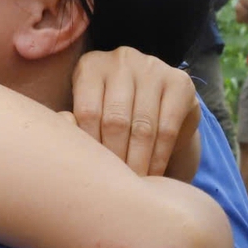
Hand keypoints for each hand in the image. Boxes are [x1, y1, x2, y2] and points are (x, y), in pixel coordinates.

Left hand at [71, 46, 200, 177]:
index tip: (93, 177)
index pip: (87, 112)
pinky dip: (160, 156)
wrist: (157, 105)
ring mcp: (153, 67)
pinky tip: (155, 174)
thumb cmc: (111, 116)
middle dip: (115, 159)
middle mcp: (121, 60)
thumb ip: (74, 128)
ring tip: (134, 185)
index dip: (91, 149)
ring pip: (143, 126)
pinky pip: (168, 127)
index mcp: (91, 66)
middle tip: (115, 188)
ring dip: (139, 162)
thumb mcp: (89, 115)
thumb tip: (67, 153)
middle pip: (115, 119)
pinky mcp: (180, 82)